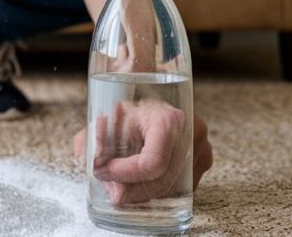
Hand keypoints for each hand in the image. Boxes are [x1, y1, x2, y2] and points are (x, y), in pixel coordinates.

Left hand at [73, 104, 212, 205]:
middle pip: (161, 181)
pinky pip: (180, 187)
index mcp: (169, 119)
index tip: (103, 172)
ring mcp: (201, 149)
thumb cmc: (130, 109)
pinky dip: (158, 191)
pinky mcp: (202, 161)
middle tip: (110, 190)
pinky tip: (140, 183)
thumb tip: (89, 165)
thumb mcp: (106, 120)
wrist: (152, 98)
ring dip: (143, 194)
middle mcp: (191, 134)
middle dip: (131, 190)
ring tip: (121, 185)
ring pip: (171, 188)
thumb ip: (90, 141)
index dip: (125, 174)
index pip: (152, 163)